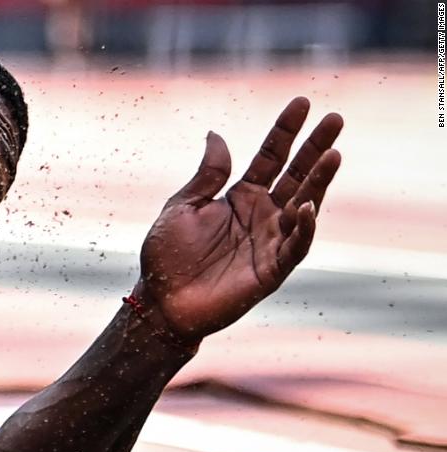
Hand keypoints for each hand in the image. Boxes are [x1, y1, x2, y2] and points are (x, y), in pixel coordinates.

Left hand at [135, 97, 342, 341]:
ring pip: (303, 205)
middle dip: (315, 148)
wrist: (161, 302)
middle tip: (336, 118)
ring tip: (333, 154)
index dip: (286, 131)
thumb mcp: (182, 206)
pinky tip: (306, 206)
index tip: (301, 102)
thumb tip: (216, 133)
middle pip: (295, 174)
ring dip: (319, 182)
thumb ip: (207, 175)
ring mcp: (270, 240)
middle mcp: (261, 215)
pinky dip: (304, 228)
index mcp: (240, 197)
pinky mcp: (272, 269)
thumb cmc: (167, 257)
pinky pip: (295, 246)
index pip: (270, 157)